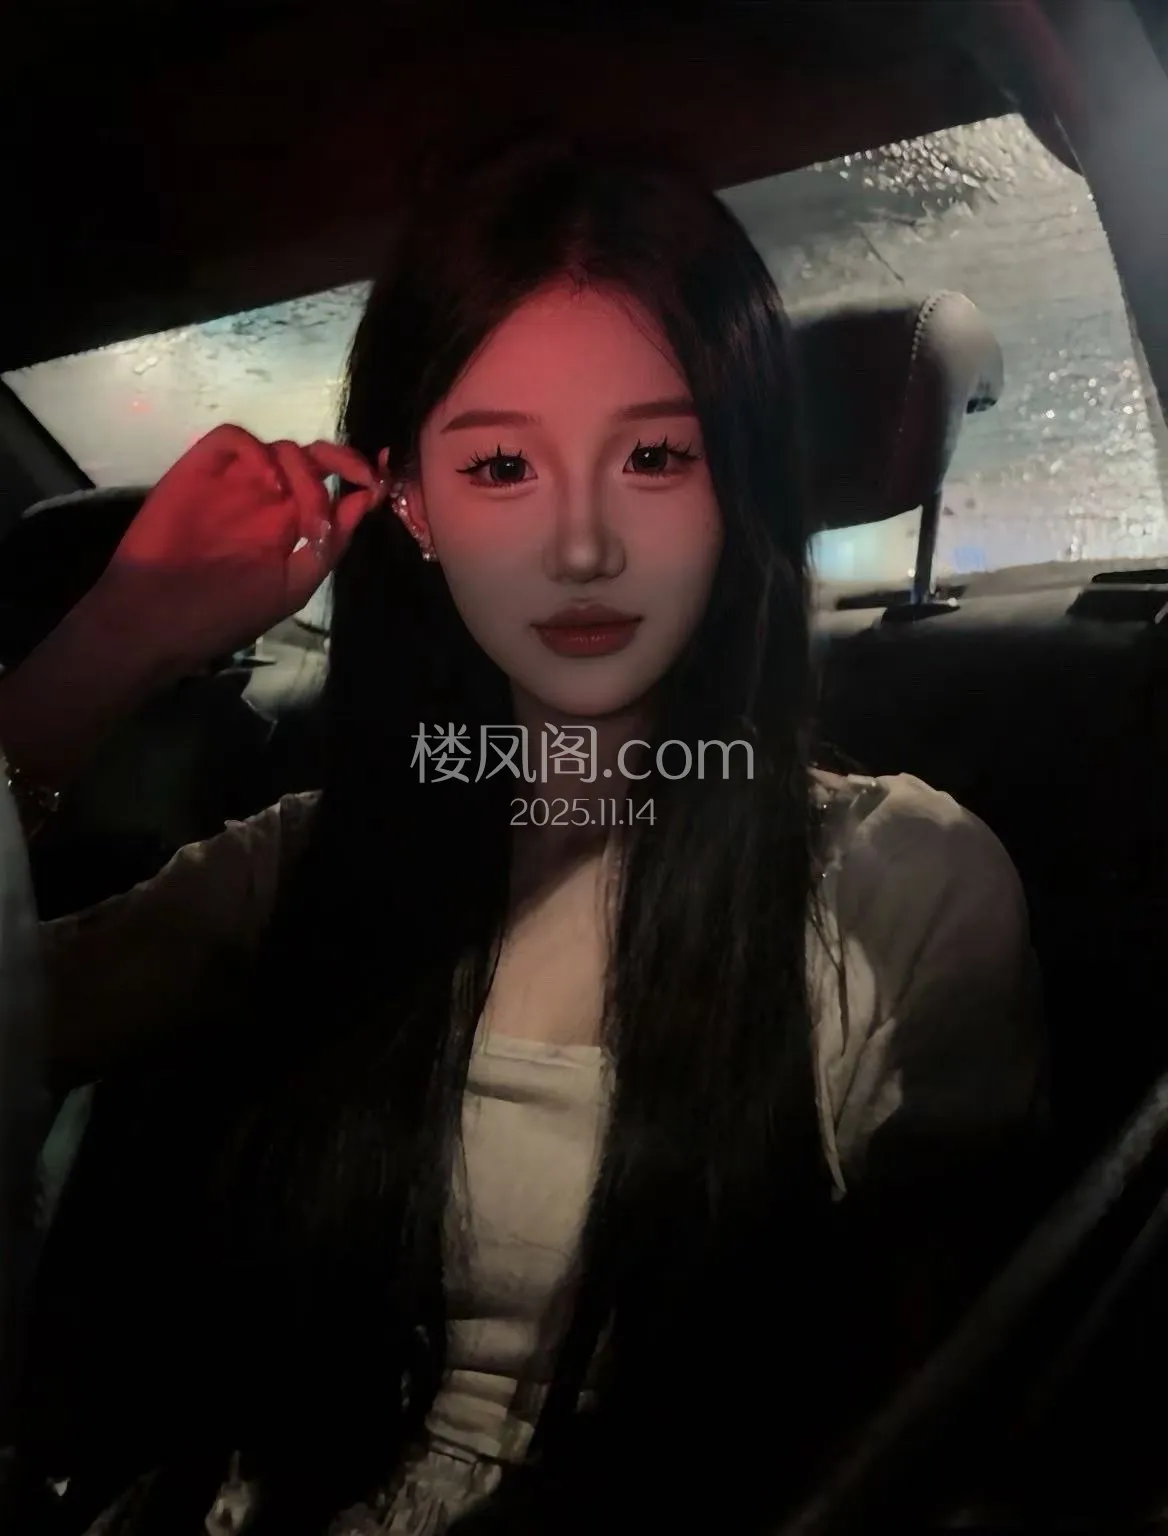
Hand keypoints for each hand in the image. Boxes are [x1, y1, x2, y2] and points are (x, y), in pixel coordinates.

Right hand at [86, 424, 382, 672]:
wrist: (156, 618)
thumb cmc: (223, 611)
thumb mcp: (291, 586)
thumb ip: (328, 544)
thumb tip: (365, 500)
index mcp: (294, 528)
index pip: (337, 490)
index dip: (361, 476)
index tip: (379, 476)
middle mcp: (270, 501)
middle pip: (315, 460)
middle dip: (342, 459)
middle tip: (351, 473)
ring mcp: (236, 483)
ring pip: (281, 447)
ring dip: (300, 465)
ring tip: (293, 502)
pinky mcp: (201, 470)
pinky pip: (234, 439)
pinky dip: (256, 449)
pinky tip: (266, 480)